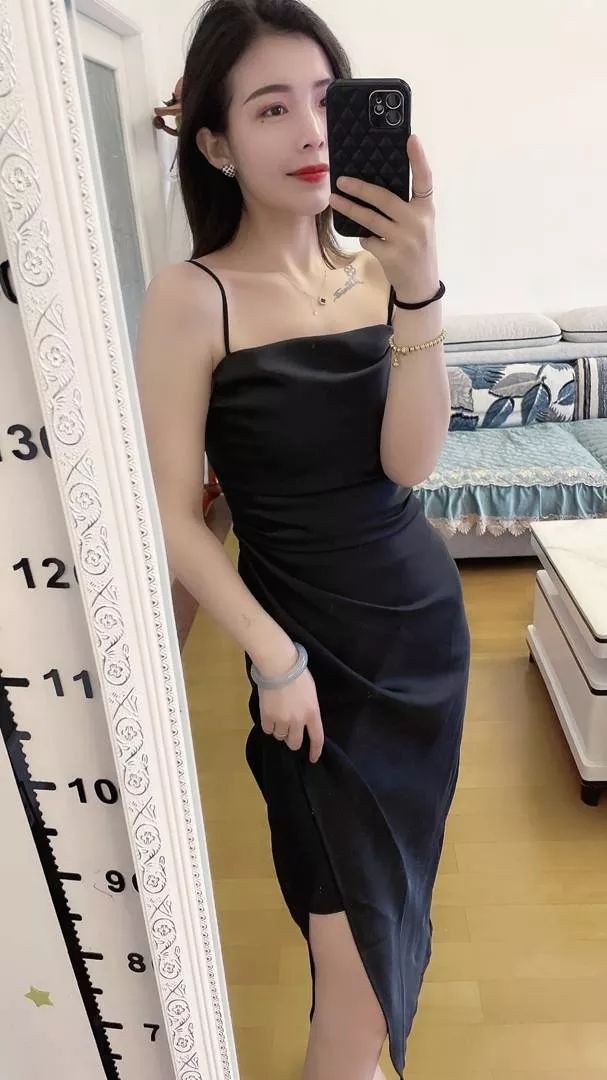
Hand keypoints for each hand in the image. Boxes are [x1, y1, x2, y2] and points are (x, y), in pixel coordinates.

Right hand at [259, 667, 324, 763]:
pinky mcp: (267, 717)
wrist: (279, 666)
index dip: (315, 751)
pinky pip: (267, 730)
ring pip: (280, 737)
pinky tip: (269, 715)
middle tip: (289, 733)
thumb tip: (304, 720)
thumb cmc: (298, 674)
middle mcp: (298, 721)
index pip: (317, 738)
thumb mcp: (311, 693)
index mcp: (312, 713)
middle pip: (295, 743)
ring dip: (279, 731)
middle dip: (292, 740)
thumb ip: (309, 709)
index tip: (313, 758)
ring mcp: (282, 720)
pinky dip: (268, 725)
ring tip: (278, 717)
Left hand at [328, 133, 438, 300]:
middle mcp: (418, 222)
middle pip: (384, 198)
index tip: (411, 138)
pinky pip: (368, 239)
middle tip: (341, 180)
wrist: (421, 286)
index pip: (425, 179)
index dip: (419, 159)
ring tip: (334, 200)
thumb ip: (405, 208)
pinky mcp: (392, 255)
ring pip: (370, 219)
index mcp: (426, 209)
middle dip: (360, 188)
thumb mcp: (419, 225)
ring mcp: (405, 240)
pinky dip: (363, 237)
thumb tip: (372, 190)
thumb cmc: (417, 250)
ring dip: (350, 208)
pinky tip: (366, 239)